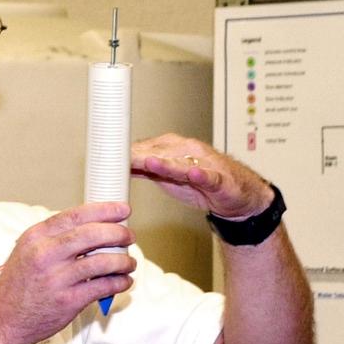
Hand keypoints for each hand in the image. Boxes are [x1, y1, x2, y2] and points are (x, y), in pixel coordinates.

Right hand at [0, 202, 135, 343]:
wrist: (2, 320)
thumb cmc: (17, 286)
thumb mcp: (27, 252)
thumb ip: (55, 239)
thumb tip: (93, 229)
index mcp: (36, 238)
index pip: (76, 215)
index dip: (104, 210)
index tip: (122, 210)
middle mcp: (45, 254)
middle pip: (93, 235)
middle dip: (118, 234)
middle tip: (129, 237)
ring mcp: (57, 278)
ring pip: (103, 262)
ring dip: (123, 261)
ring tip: (128, 263)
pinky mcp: (68, 301)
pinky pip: (103, 287)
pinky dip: (119, 282)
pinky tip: (122, 281)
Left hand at [131, 133, 272, 219]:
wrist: (236, 195)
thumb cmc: (201, 183)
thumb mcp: (168, 177)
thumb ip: (145, 170)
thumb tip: (119, 166)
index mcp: (173, 149)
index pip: (145, 149)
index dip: (126, 153)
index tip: (106, 154)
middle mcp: (187, 152)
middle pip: (159, 153)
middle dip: (139, 156)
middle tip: (118, 158)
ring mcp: (204, 164)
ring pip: (181, 163)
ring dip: (166, 162)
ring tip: (149, 162)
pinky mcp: (219, 180)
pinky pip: (209, 176)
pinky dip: (201, 174)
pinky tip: (194, 173)